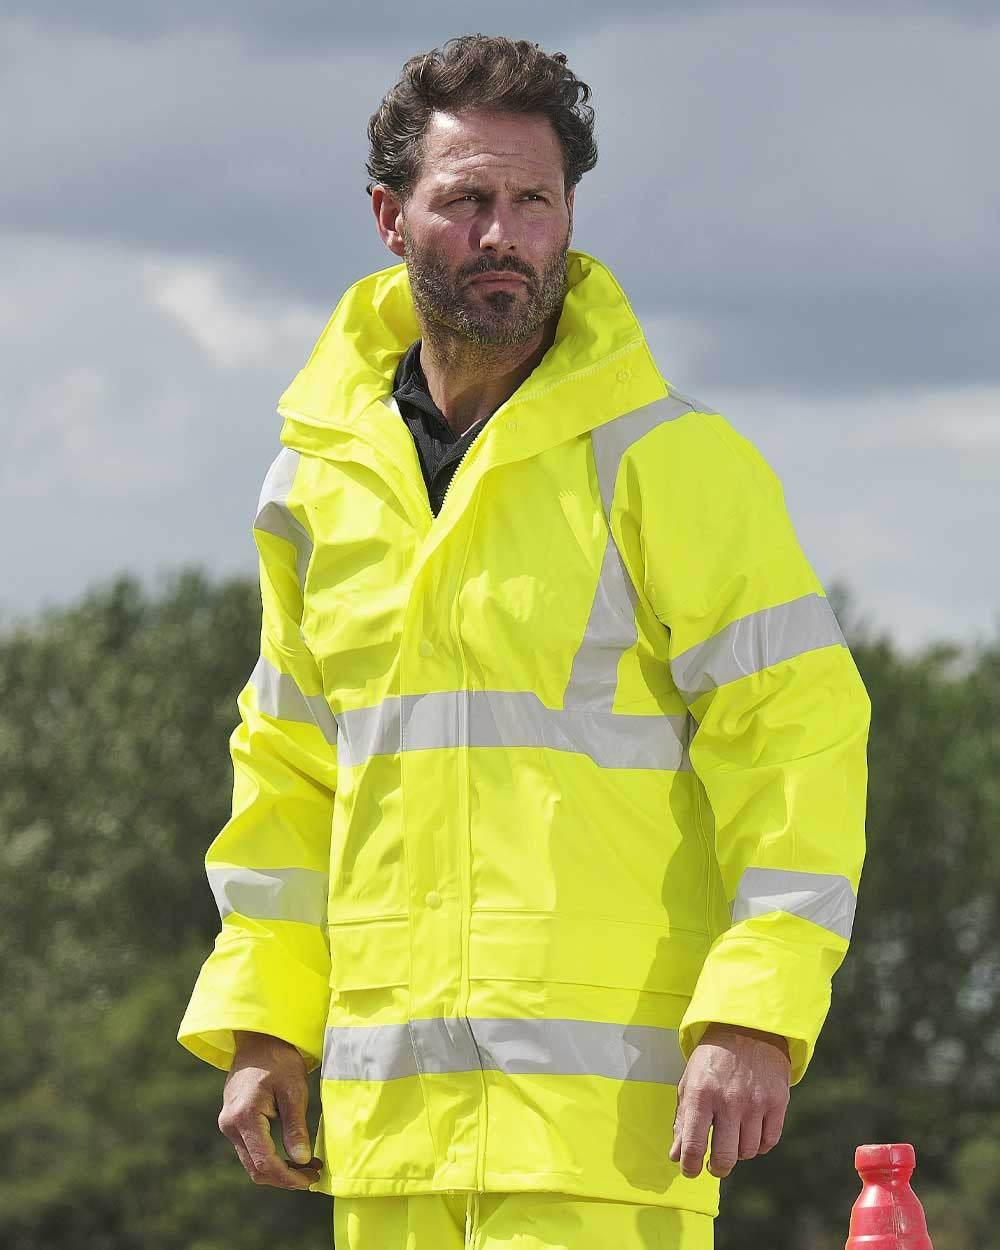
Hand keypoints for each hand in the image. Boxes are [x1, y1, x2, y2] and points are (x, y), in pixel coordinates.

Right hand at [217, 1030, 322, 1189]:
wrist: (259, 1039)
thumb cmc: (279, 1060)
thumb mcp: (294, 1091)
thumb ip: (296, 1127)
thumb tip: (302, 1160)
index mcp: (244, 1116)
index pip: (265, 1161)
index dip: (289, 1177)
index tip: (311, 1179)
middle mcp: (230, 1124)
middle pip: (256, 1168)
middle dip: (285, 1177)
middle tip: (313, 1174)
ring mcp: (228, 1124)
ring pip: (252, 1162)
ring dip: (278, 1169)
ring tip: (308, 1165)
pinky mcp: (232, 1122)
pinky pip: (250, 1149)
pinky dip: (270, 1157)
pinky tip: (292, 1153)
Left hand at [668, 1022, 790, 1179]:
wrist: (748, 1029)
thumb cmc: (713, 1059)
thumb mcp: (690, 1081)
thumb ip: (682, 1120)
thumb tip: (676, 1156)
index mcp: (701, 1094)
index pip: (693, 1144)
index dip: (689, 1166)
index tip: (689, 1171)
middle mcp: (729, 1100)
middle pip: (725, 1157)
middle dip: (717, 1168)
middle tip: (714, 1165)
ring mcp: (755, 1102)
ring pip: (747, 1152)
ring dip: (738, 1152)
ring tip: (732, 1137)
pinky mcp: (777, 1102)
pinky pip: (768, 1142)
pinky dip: (758, 1144)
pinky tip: (750, 1131)